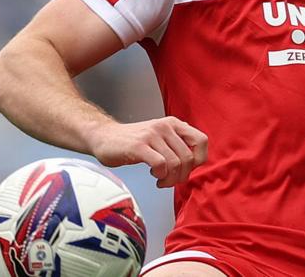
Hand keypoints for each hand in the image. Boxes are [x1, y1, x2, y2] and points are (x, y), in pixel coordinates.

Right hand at [87, 117, 207, 187]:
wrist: (103, 137)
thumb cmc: (133, 142)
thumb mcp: (160, 137)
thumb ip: (177, 144)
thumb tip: (196, 161)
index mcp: (173, 123)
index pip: (201, 141)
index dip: (198, 159)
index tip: (186, 168)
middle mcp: (164, 126)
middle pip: (188, 158)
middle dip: (182, 175)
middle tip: (170, 180)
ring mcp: (151, 135)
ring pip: (176, 163)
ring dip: (170, 179)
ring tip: (161, 180)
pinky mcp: (139, 146)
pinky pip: (161, 165)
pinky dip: (160, 175)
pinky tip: (153, 175)